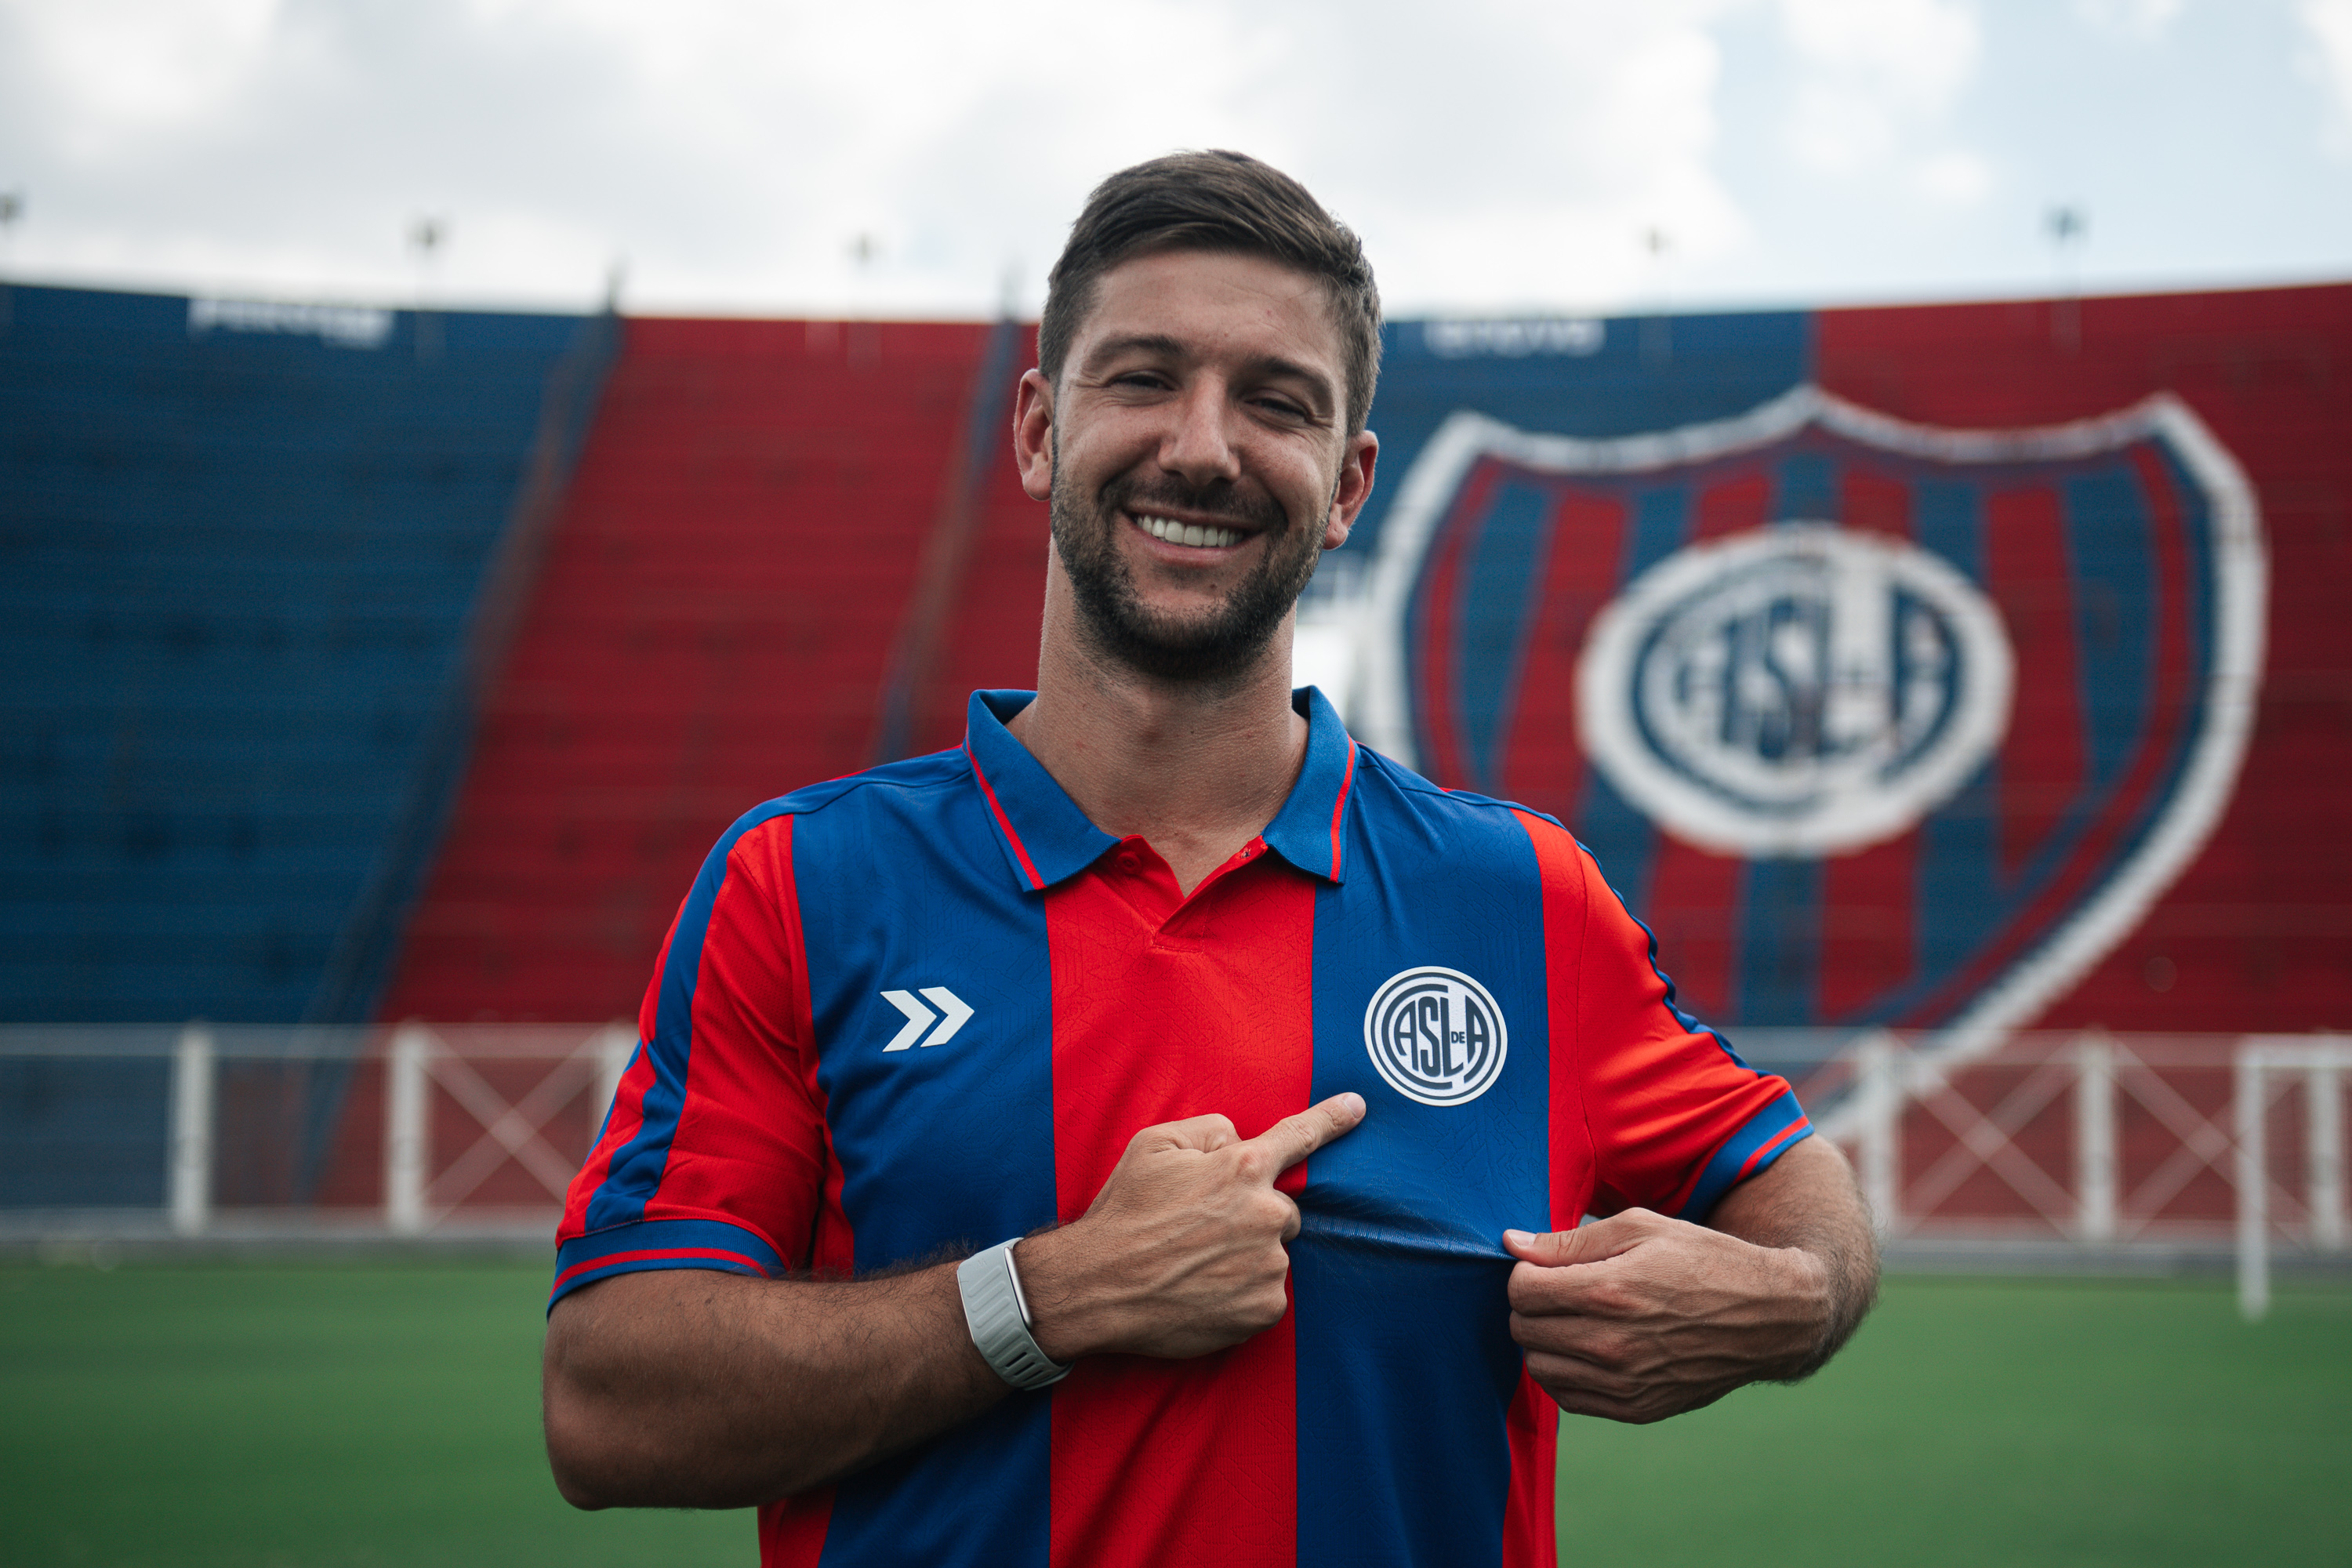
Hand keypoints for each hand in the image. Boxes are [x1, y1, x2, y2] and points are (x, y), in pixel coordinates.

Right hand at [1018, 1092, 1365, 1361]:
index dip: (1331, 1119)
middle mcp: (1266, 1214)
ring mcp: (1269, 1265)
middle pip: (1281, 1210)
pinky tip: (1204, 1291)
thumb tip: (1238, 1140)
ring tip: (1195, 1265)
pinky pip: (1266, 1293)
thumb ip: (1209, 1130)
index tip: (1357, 1107)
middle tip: (1203, 1231)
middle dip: (1252, 1216)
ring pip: (1272, 1254)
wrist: (1098, 1285)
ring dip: (1246, 1256)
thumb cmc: (1124, 1212)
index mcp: (1242, 1167)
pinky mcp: (1265, 1308)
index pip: (1298, 1136)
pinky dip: (1243, 1293)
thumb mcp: (1154, 1144)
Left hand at [1502, 1208, 1832, 1423]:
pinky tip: (1587, 1350)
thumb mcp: (1641, 1228)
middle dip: (1530, 1305)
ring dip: (1544, 1341)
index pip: (1520, 1291)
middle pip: (1523, 1329)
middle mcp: (1611, 1344)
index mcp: (1609, 1291)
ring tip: (1572, 1320)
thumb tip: (1512, 1243)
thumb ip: (1570, 1240)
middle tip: (1557, 1291)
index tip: (1544, 1267)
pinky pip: (1569, 1399)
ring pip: (1539, 1368)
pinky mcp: (1636, 1409)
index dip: (1524, 1273)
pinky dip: (1566, 1374)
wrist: (1767, 1316)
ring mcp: (1624, 1383)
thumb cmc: (1703, 1260)